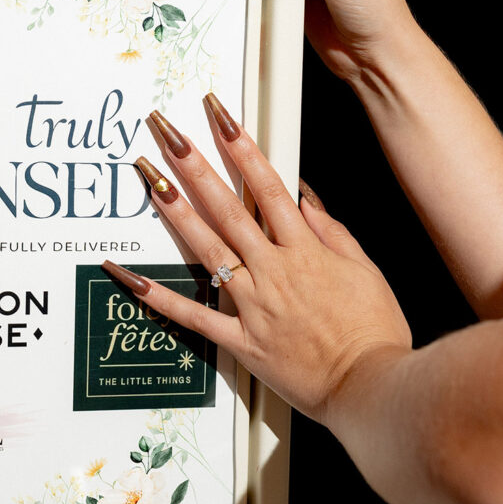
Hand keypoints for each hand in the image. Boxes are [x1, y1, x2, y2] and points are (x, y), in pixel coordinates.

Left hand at [103, 95, 410, 425]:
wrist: (371, 387)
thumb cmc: (374, 330)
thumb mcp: (363, 267)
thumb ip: (329, 229)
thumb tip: (301, 196)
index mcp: (305, 250)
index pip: (267, 185)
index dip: (240, 147)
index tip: (218, 116)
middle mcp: (274, 270)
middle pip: (228, 208)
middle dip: (195, 166)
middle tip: (166, 134)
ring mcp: (254, 305)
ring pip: (207, 250)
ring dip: (175, 212)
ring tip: (148, 179)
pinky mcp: (241, 341)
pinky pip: (193, 317)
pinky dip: (158, 296)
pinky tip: (128, 276)